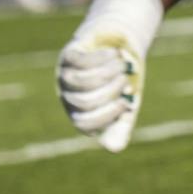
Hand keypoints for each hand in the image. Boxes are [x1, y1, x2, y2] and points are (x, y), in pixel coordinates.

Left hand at [57, 25, 149, 152]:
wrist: (119, 45)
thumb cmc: (122, 79)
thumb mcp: (126, 103)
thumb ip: (121, 125)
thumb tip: (113, 148)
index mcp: (80, 112)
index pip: (83, 123)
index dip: (105, 115)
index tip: (126, 103)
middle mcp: (69, 95)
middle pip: (83, 101)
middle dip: (110, 91)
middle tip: (127, 81)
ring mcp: (66, 75)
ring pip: (82, 81)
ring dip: (109, 73)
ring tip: (124, 65)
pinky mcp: (69, 55)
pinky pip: (82, 60)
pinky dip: (103, 58)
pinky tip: (116, 53)